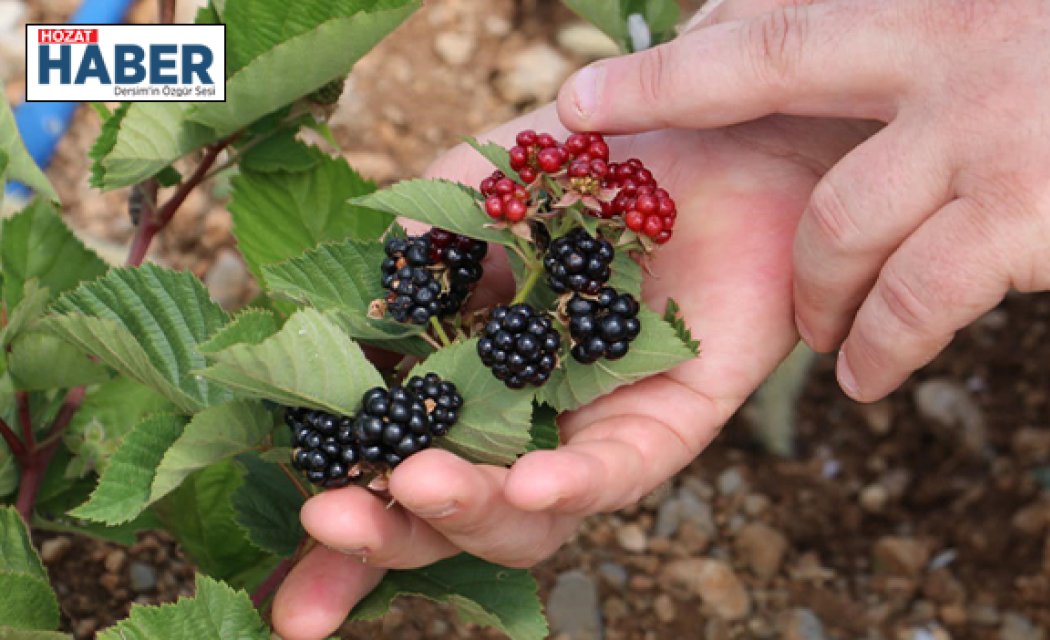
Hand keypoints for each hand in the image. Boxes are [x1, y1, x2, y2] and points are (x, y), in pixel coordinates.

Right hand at [270, 105, 874, 638]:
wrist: (707, 128)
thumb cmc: (588, 167)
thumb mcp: (473, 194)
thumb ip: (412, 251)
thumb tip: (342, 320)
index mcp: (463, 385)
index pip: (390, 475)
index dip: (344, 540)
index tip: (286, 597)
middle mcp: (525, 426)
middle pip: (451, 517)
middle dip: (386, 534)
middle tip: (327, 518)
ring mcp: (593, 433)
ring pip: (532, 516)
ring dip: (469, 508)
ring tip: (419, 481)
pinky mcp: (671, 423)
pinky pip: (624, 471)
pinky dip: (577, 479)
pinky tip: (535, 478)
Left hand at [557, 0, 1049, 400]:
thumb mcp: (1040, 32)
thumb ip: (952, 52)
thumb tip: (887, 84)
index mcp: (949, 1)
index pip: (798, 6)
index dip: (715, 34)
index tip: (658, 56)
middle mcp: (951, 46)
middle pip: (771, 59)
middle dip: (666, 87)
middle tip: (588, 118)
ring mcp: (983, 126)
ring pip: (839, 218)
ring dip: (817, 291)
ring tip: (824, 333)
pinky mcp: (1025, 210)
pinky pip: (914, 295)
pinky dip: (882, 346)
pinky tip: (871, 376)